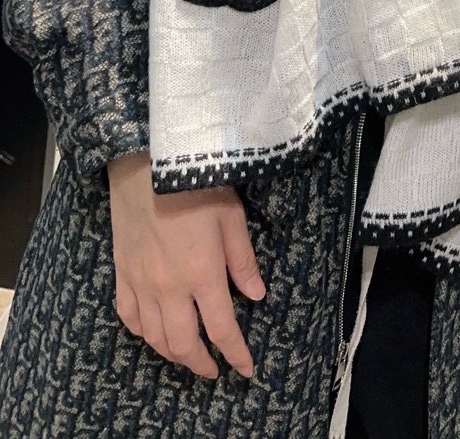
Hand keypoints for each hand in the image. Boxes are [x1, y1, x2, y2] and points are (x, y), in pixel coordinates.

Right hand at [107, 150, 265, 380]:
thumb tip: (257, 296)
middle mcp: (169, 289)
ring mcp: (142, 285)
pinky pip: (129, 317)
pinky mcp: (122, 275)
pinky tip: (153, 333)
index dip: (236, 354)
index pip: (222, 329)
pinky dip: (143, 333)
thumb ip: (243, 262)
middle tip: (214, 371)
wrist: (148, 168)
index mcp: (202, 276)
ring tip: (188, 356)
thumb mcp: (232, 219)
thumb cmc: (198, 187)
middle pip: (183, 343)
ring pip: (154, 337)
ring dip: (173, 353)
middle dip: (201, 363)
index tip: (246, 369)